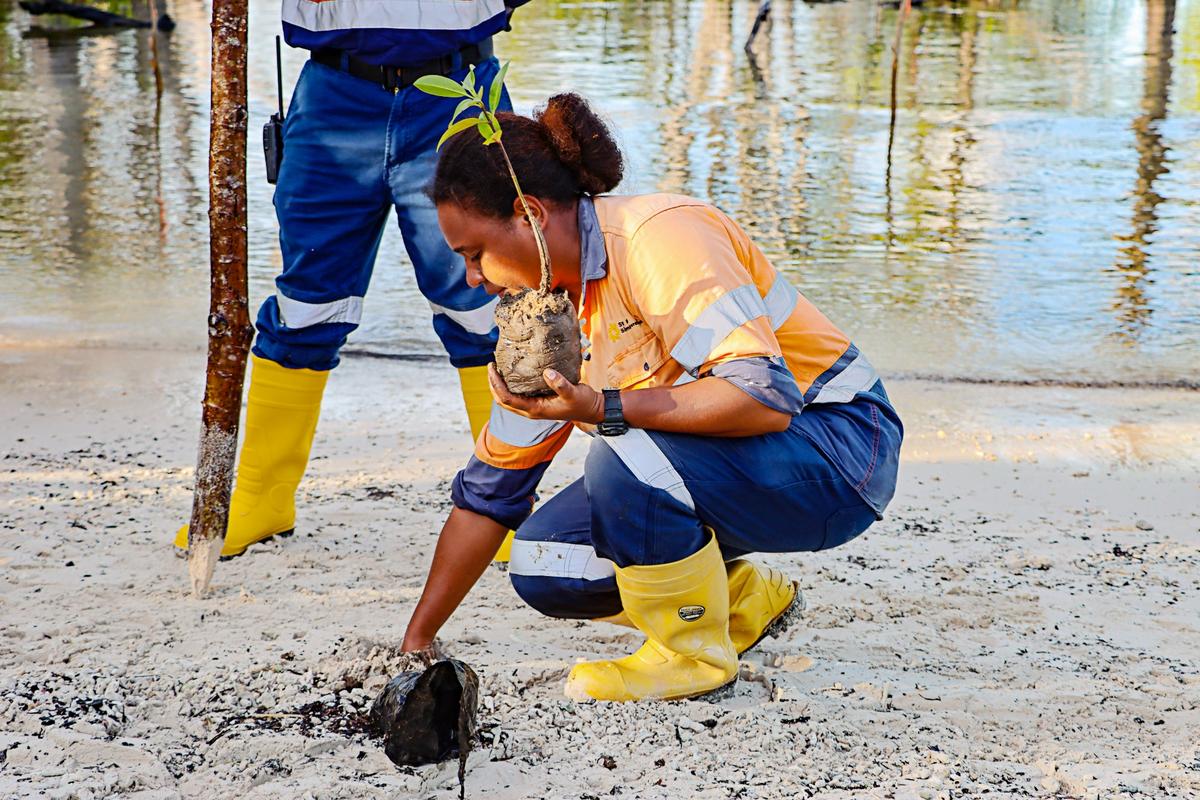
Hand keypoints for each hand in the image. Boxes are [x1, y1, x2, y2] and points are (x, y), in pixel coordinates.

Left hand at [488, 363, 603, 423]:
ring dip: (499, 385)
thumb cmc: (582, 403)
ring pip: (508, 398)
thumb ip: (561, 384)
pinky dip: (510, 384)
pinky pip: (517, 394)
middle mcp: (530, 410)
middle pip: (502, 400)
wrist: (591, 409)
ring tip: (498, 368)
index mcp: (535, 409)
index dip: (496, 384)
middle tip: (491, 366)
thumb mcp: (574, 392)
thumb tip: (548, 372)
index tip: (492, 368)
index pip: (507, 399)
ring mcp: (533, 406)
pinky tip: (513, 372)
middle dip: (493, 384)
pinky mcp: (537, 401)